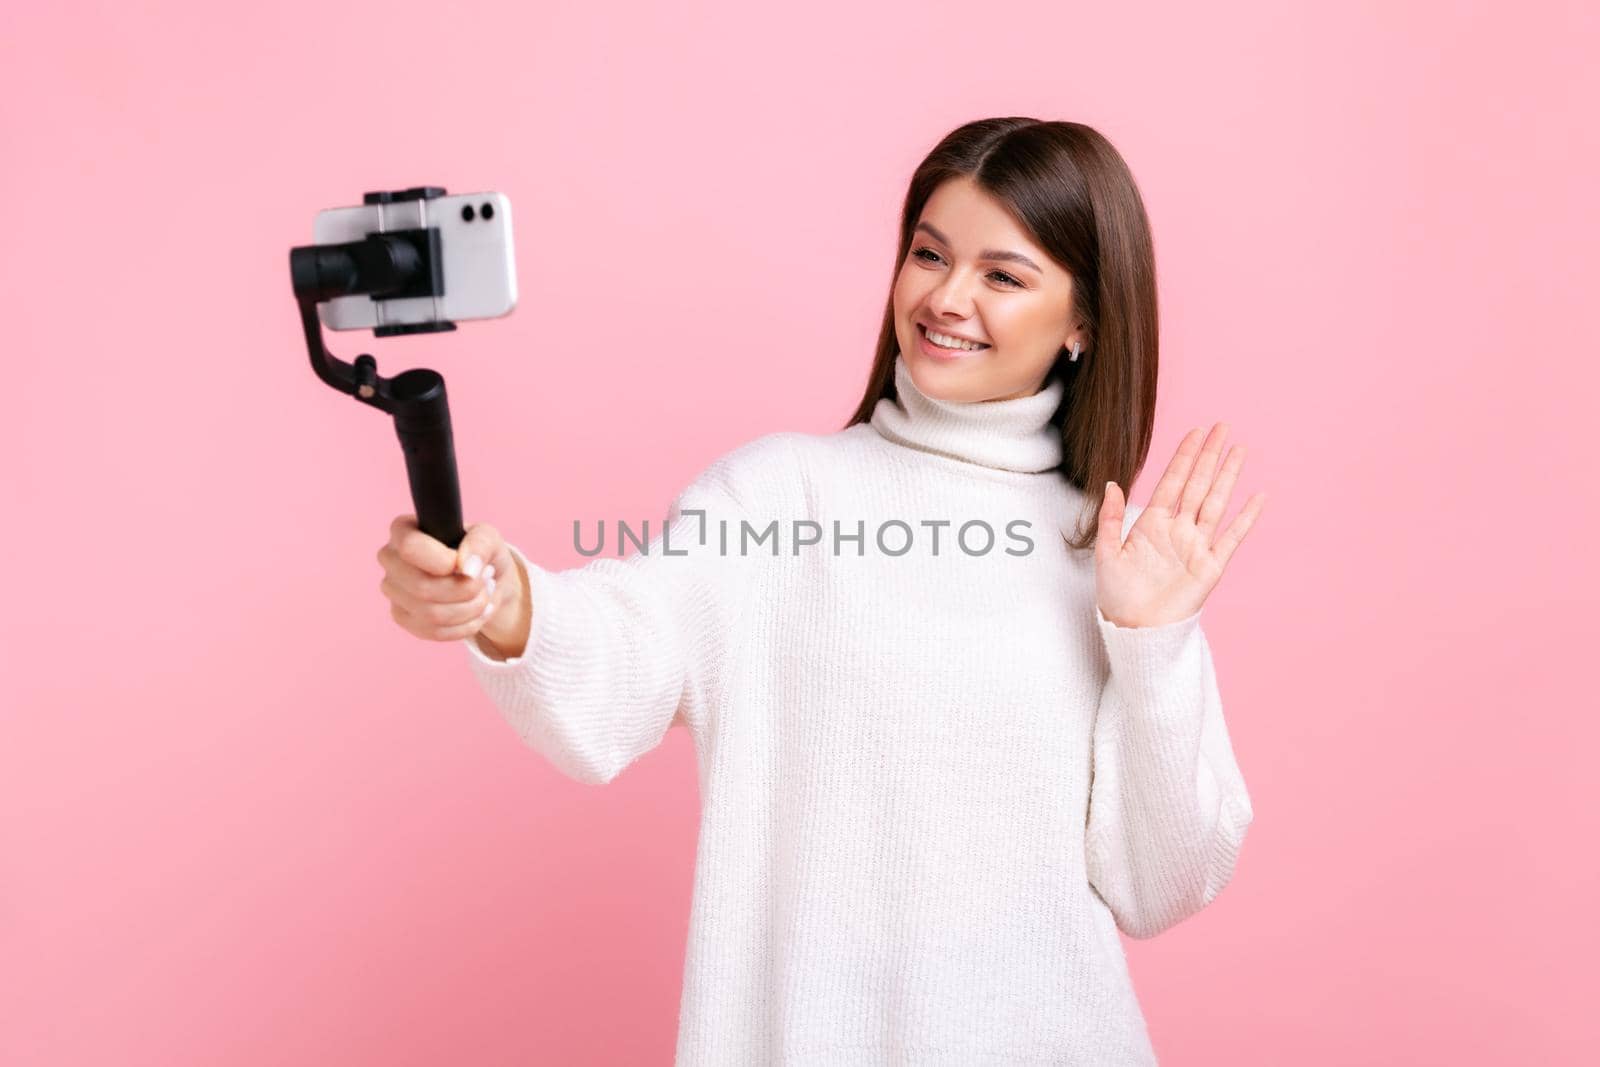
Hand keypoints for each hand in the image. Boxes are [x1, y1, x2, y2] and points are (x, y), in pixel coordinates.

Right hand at [377, 515, 525, 648]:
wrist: (487, 582)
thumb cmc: (481, 553)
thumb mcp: (489, 537)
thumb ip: (480, 543)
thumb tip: (467, 567)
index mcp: (403, 530)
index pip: (410, 547)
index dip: (444, 561)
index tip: (467, 564)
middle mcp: (391, 560)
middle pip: (421, 587)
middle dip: (466, 589)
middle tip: (487, 578)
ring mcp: (393, 591)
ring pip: (431, 614)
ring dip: (471, 608)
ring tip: (486, 593)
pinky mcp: (402, 617)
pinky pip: (434, 632)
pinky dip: (467, 624)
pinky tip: (479, 611)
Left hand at [1094, 422, 1265, 628]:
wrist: (1136, 629)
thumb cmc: (1118, 596)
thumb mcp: (1107, 554)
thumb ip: (1111, 519)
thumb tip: (1112, 484)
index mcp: (1152, 524)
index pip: (1173, 481)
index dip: (1184, 456)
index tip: (1195, 432)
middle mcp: (1178, 530)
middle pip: (1197, 484)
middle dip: (1209, 455)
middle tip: (1222, 426)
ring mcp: (1196, 546)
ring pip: (1216, 502)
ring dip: (1227, 476)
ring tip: (1239, 450)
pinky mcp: (1211, 566)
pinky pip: (1232, 537)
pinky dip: (1246, 518)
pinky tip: (1257, 497)